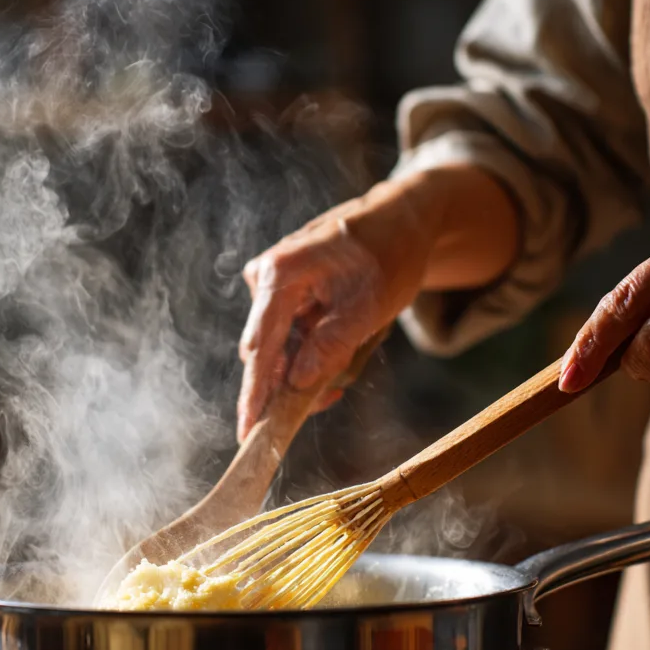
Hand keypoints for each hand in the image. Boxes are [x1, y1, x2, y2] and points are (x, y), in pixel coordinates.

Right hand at [237, 176, 434, 442]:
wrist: (403, 220)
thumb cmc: (389, 256)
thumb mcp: (368, 307)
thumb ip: (331, 346)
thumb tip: (296, 384)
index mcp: (280, 275)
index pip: (260, 347)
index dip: (254, 393)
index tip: (246, 430)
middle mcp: (265, 276)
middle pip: (265, 351)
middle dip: (292, 381)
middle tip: (333, 396)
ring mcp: (272, 282)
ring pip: (281, 346)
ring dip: (311, 362)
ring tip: (354, 351)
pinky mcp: (284, 289)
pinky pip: (291, 333)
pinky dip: (314, 347)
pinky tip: (344, 342)